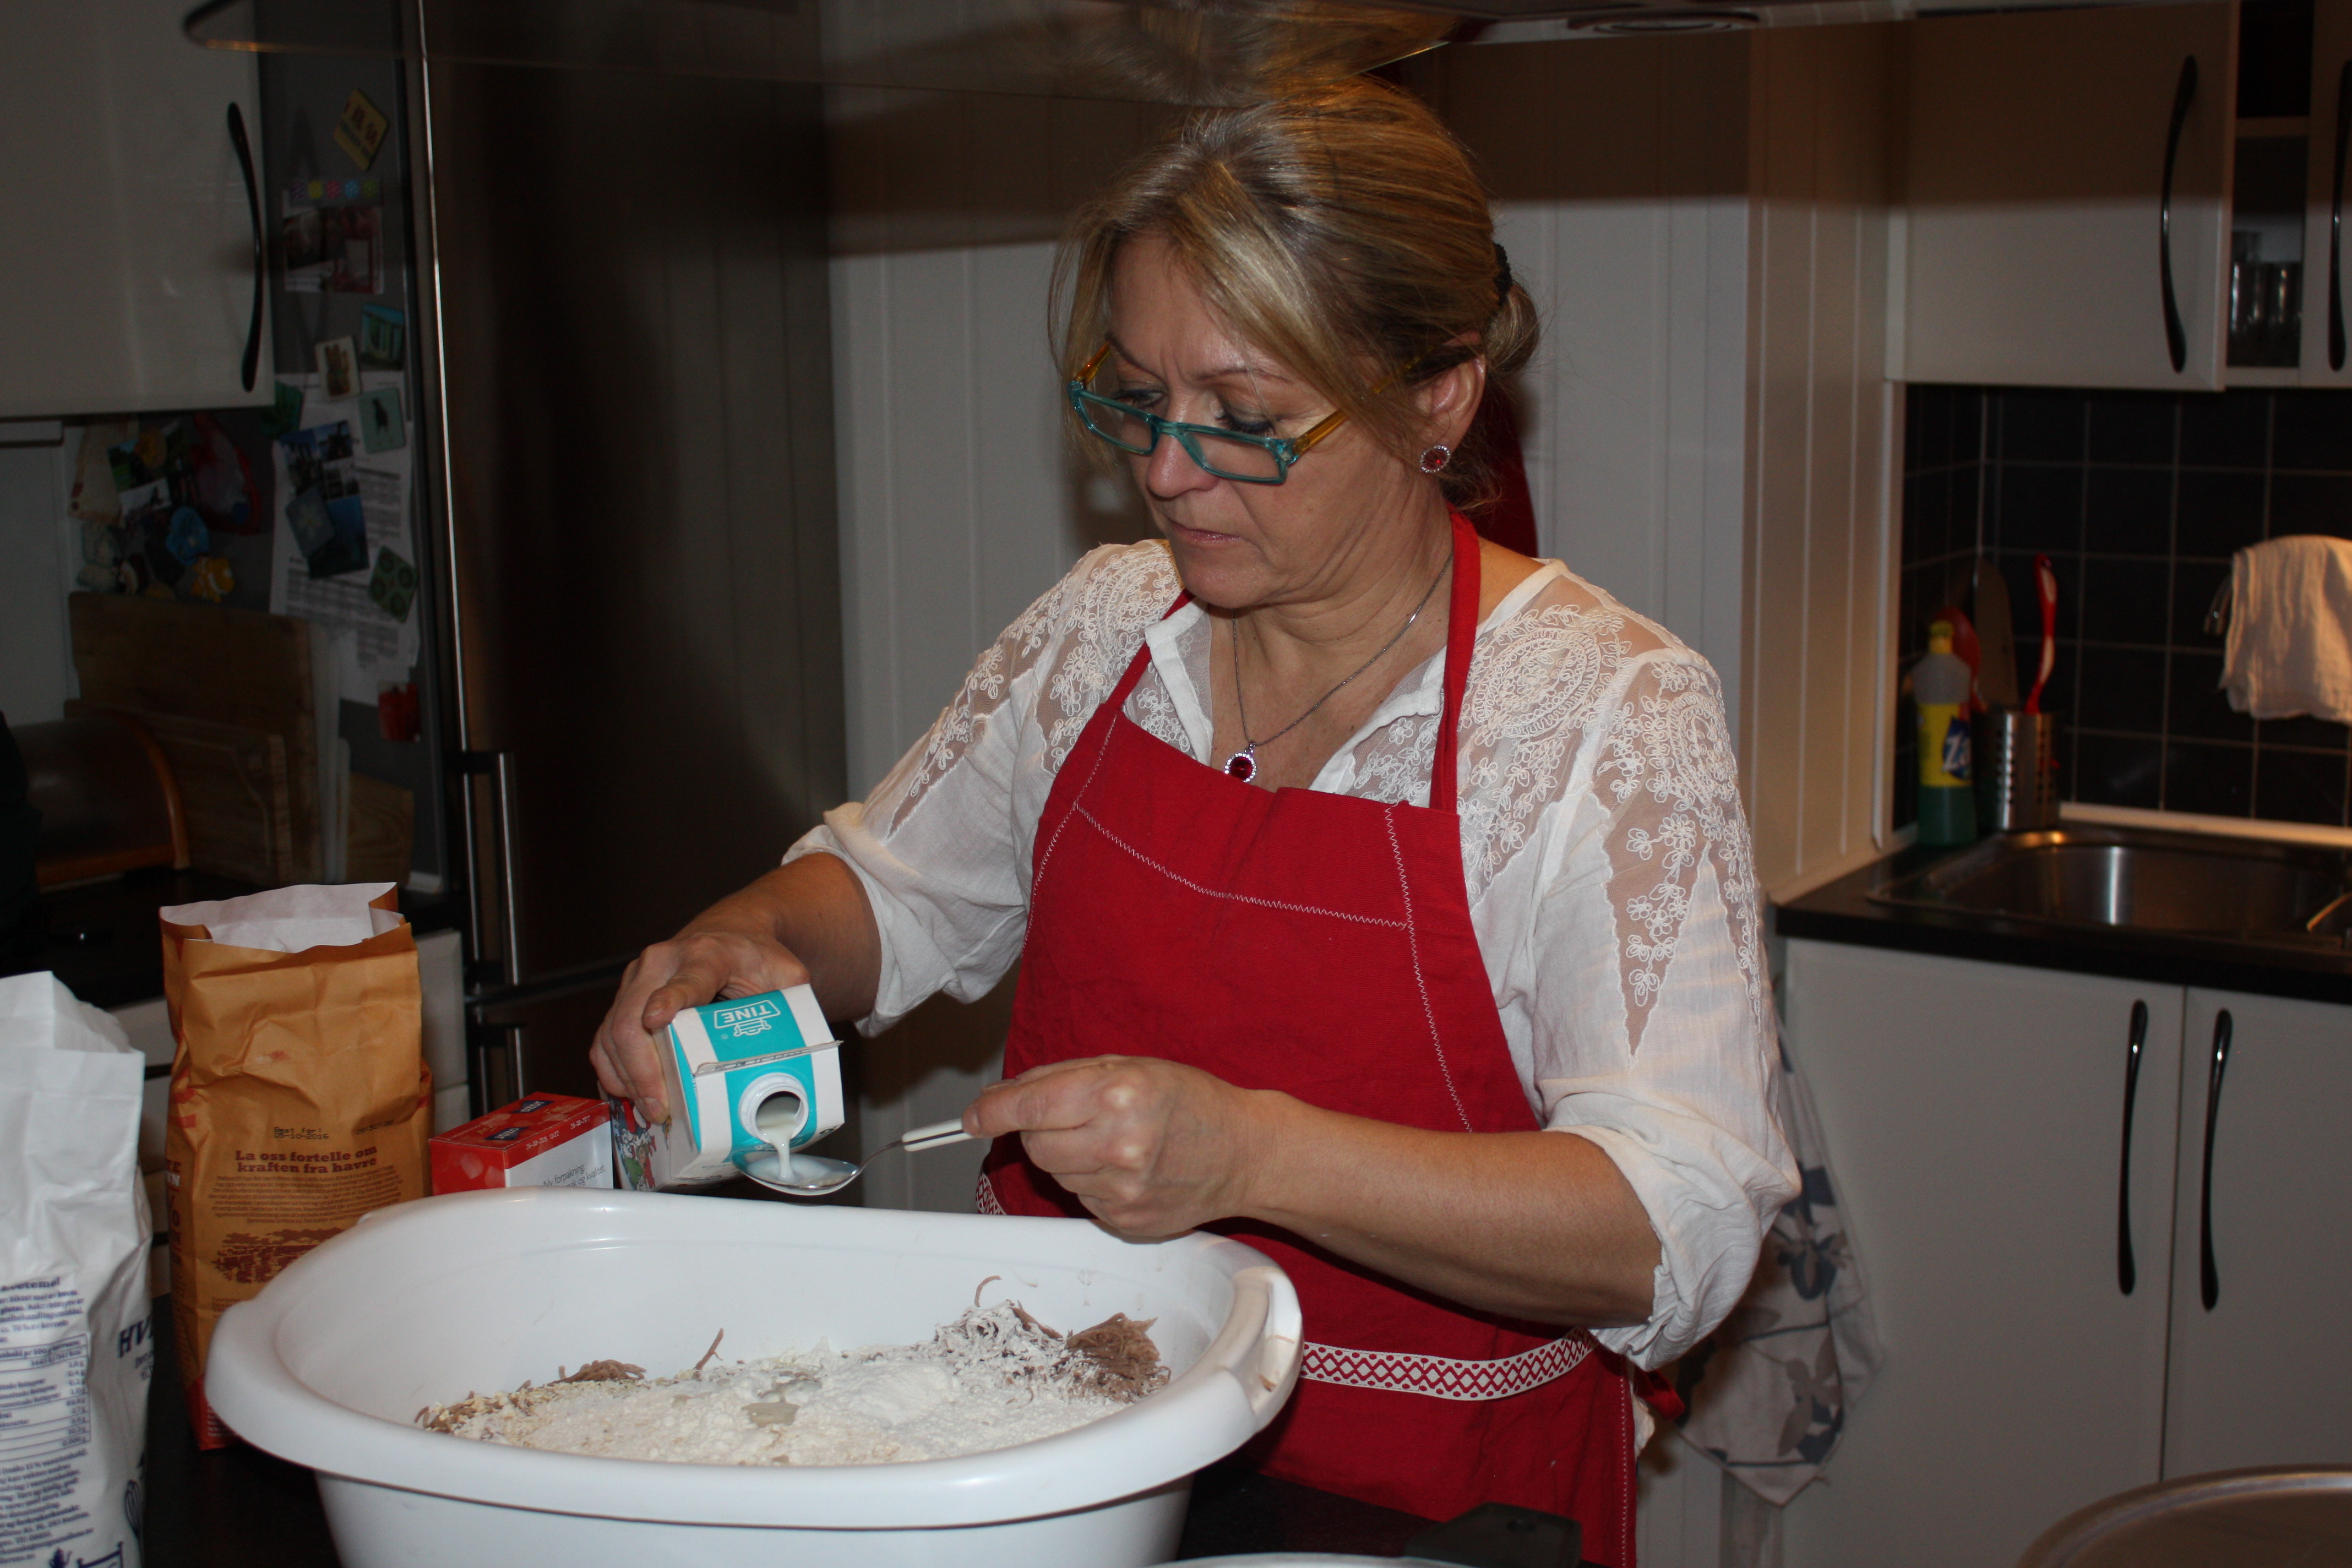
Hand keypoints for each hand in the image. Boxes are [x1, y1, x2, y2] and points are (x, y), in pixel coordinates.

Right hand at [588, 929, 810, 1120]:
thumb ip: (793, 1007)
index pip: (682, 982)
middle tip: (659, 1109)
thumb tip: (797, 1055)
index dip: (667, 1002)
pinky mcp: (623, 1000)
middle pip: (631, 1019)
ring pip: (611, 1035)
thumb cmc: (756, 958)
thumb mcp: (787, 974)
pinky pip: (605, 1041)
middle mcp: (660, 963)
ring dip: (626, 1078)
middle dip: (641, 1070)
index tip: (655, 1021)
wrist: (730, 935)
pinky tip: (629, 1097)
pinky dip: (614, 1073)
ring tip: (650, 1112)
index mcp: (704, 955)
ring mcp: (635, 981)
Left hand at [963, 1056, 1278, 1238]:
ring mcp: (1121, 1189)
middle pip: (1036, 1145)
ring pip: (1056, 1174)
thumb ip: (1060, 1078)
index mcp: (1118, 1094)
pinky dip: (1092, 1182)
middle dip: (1042, 1130)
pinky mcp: (1123, 1221)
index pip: (1030, 1107)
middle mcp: (1117, 1144)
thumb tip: (999, 1098)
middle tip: (1078, 1117)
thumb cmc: (1189, 1101)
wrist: (1242, 1152)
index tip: (973, 1116)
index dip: (992, 1112)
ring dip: (1069, 1157)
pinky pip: (1080, 1199)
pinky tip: (1128, 1168)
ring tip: (1113, 1142)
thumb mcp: (1129, 1066)